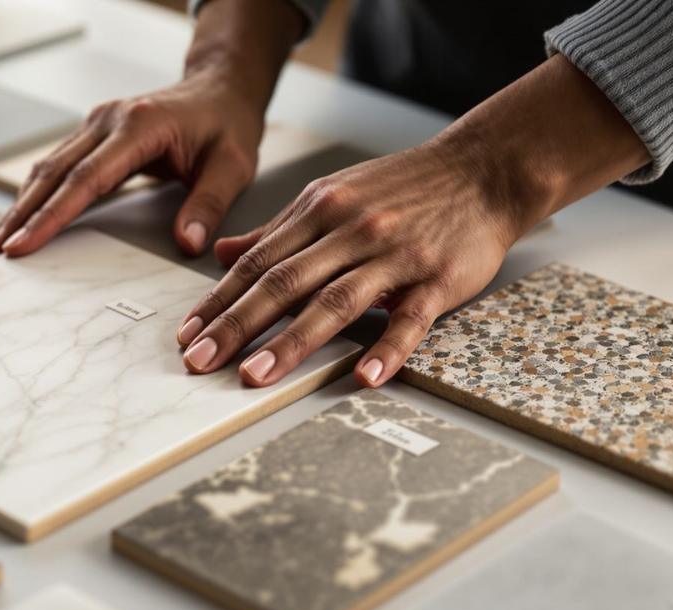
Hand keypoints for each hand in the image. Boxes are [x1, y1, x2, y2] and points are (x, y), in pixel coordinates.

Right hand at [0, 72, 264, 258]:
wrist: (220, 90)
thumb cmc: (226, 126)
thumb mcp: (233, 166)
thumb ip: (209, 204)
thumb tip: (188, 243)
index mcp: (139, 126)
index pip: (86, 178)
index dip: (52, 214)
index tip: (24, 244)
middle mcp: (108, 120)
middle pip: (53, 173)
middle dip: (21, 216)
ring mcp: (96, 125)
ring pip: (47, 169)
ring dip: (20, 208)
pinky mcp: (92, 135)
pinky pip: (56, 167)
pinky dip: (35, 196)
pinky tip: (19, 220)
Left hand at [177, 139, 516, 387]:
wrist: (484, 168)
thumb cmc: (403, 188)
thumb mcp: (332, 195)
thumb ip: (276, 230)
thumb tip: (220, 252)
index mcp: (319, 210)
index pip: (257, 261)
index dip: (219, 299)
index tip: (187, 333)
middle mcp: (350, 230)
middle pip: (283, 283)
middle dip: (236, 325)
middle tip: (201, 361)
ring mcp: (394, 255)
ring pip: (335, 302)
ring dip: (291, 342)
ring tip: (255, 376)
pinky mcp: (437, 278)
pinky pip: (409, 318)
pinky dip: (388, 348)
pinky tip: (364, 377)